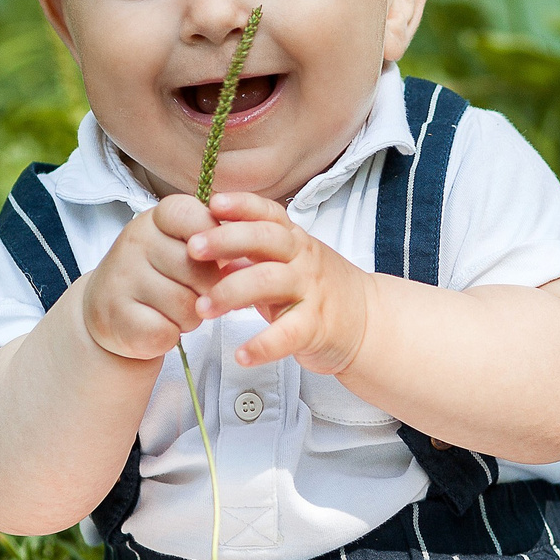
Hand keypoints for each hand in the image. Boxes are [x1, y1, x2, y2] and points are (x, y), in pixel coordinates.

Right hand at [78, 194, 218, 359]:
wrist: (110, 308)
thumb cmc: (159, 274)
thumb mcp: (184, 245)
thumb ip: (216, 242)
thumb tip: (249, 256)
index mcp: (159, 217)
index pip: (203, 223)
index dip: (219, 249)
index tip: (209, 261)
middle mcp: (136, 240)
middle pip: (201, 272)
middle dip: (207, 292)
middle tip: (189, 292)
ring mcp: (122, 278)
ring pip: (187, 306)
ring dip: (190, 317)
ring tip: (172, 309)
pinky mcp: (117, 317)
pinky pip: (166, 332)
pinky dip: (169, 336)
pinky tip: (156, 324)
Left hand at [188, 193, 373, 373]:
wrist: (367, 322)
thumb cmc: (315, 290)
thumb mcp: (286, 263)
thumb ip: (249, 255)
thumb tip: (203, 245)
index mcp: (294, 241)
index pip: (269, 214)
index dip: (242, 205)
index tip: (213, 204)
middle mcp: (302, 260)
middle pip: (266, 240)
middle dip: (227, 241)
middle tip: (192, 250)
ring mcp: (311, 291)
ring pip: (270, 282)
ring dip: (231, 293)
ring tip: (202, 308)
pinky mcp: (316, 327)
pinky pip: (287, 334)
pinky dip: (262, 346)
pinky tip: (241, 355)